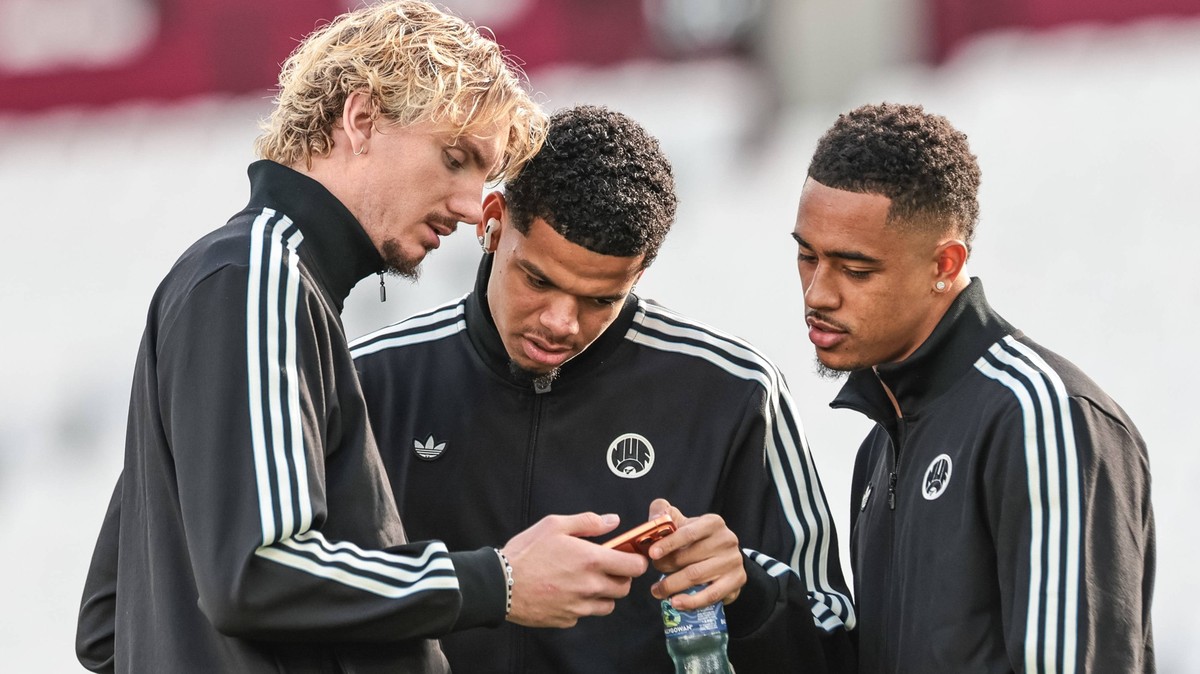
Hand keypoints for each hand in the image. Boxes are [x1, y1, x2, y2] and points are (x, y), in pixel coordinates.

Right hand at [500, 513, 648, 627]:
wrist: (499, 584)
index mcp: (591, 560)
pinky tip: (567, 592)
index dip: (637, 561)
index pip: (634, 567)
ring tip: (587, 581)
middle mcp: (590, 586)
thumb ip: (588, 522)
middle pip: (624, 588)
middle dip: (621, 577)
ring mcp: (579, 606)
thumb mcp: (554, 525)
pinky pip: (585, 614)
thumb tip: (613, 520)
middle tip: (607, 567)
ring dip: (604, 594)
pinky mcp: (567, 619)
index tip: (630, 556)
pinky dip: (582, 605)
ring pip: (608, 605)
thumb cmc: (526, 552)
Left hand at [646, 498, 744, 609]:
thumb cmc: (697, 539)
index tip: (652, 554)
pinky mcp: (736, 580)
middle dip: (665, 566)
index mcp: (712, 523)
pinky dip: (691, 601)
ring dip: (672, 586)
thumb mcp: (683, 522)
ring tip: (657, 591)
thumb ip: (664, 513)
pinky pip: (711, 595)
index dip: (668, 543)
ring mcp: (733, 561)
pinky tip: (675, 603)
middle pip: (689, 557)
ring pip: (696, 576)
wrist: (724, 557)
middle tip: (654, 572)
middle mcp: (726, 540)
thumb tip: (654, 517)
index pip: (688, 533)